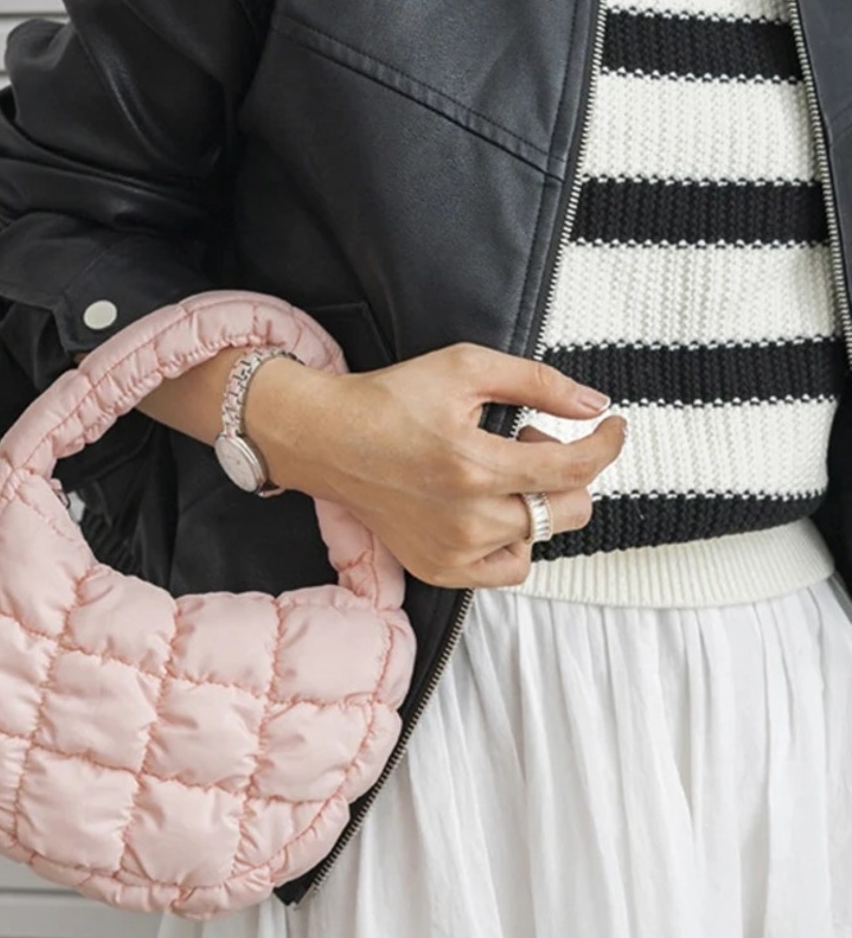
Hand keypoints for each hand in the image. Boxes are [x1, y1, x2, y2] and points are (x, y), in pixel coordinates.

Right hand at [248, 341, 627, 588]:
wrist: (328, 440)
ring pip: (540, 538)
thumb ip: (538, 383)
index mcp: (476, 464)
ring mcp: (452, 550)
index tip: (610, 426)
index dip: (606, 443)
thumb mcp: (466, 368)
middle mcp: (468, 517)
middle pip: (569, 510)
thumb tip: (594, 405)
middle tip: (530, 440)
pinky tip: (490, 510)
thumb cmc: (390, 400)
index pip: (575, 468)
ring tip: (500, 474)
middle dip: (567, 470)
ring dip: (536, 503)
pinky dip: (512, 541)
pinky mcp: (438, 568)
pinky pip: (508, 569)